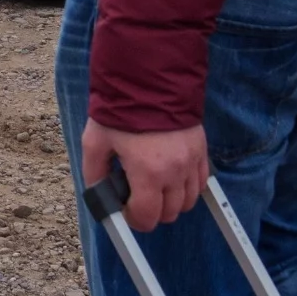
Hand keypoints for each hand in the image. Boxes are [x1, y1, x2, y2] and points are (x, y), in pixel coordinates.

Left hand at [81, 120, 208, 234]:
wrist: (149, 76)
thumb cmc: (120, 108)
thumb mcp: (96, 141)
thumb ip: (95, 174)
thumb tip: (98, 195)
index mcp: (148, 172)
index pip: (147, 217)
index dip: (133, 219)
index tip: (126, 209)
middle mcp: (174, 171)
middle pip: (169, 214)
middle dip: (151, 211)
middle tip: (137, 194)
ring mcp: (191, 161)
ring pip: (188, 202)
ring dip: (171, 201)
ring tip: (154, 184)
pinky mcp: (201, 150)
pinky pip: (201, 183)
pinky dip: (188, 187)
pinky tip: (171, 176)